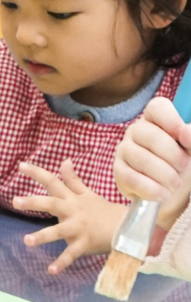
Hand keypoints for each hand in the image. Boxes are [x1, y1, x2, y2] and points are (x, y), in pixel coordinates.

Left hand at [13, 160, 128, 273]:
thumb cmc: (103, 211)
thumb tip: (64, 160)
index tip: (20, 166)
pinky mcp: (84, 244)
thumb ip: (72, 179)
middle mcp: (73, 211)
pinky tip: (50, 271)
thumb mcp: (87, 194)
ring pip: (58, 231)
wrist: (128, 228)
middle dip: (33, 202)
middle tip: (15, 201)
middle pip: (52, 203)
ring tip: (26, 241)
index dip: (37, 173)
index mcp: (72, 199)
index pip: (53, 182)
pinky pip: (71, 254)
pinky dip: (61, 263)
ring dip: (42, 236)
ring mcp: (78, 228)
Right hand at [114, 97, 190, 229]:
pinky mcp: (118, 170)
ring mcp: (124, 150)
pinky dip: (151, 188)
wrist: (172, 188)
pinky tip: (163, 193)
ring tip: (176, 184)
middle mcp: (137, 130)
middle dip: (173, 155)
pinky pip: (131, 178)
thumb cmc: (183, 162)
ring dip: (164, 175)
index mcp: (157, 119)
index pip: (157, 108)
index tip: (186, 137)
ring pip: (141, 159)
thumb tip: (187, 132)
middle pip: (151, 136)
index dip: (172, 120)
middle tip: (185, 166)